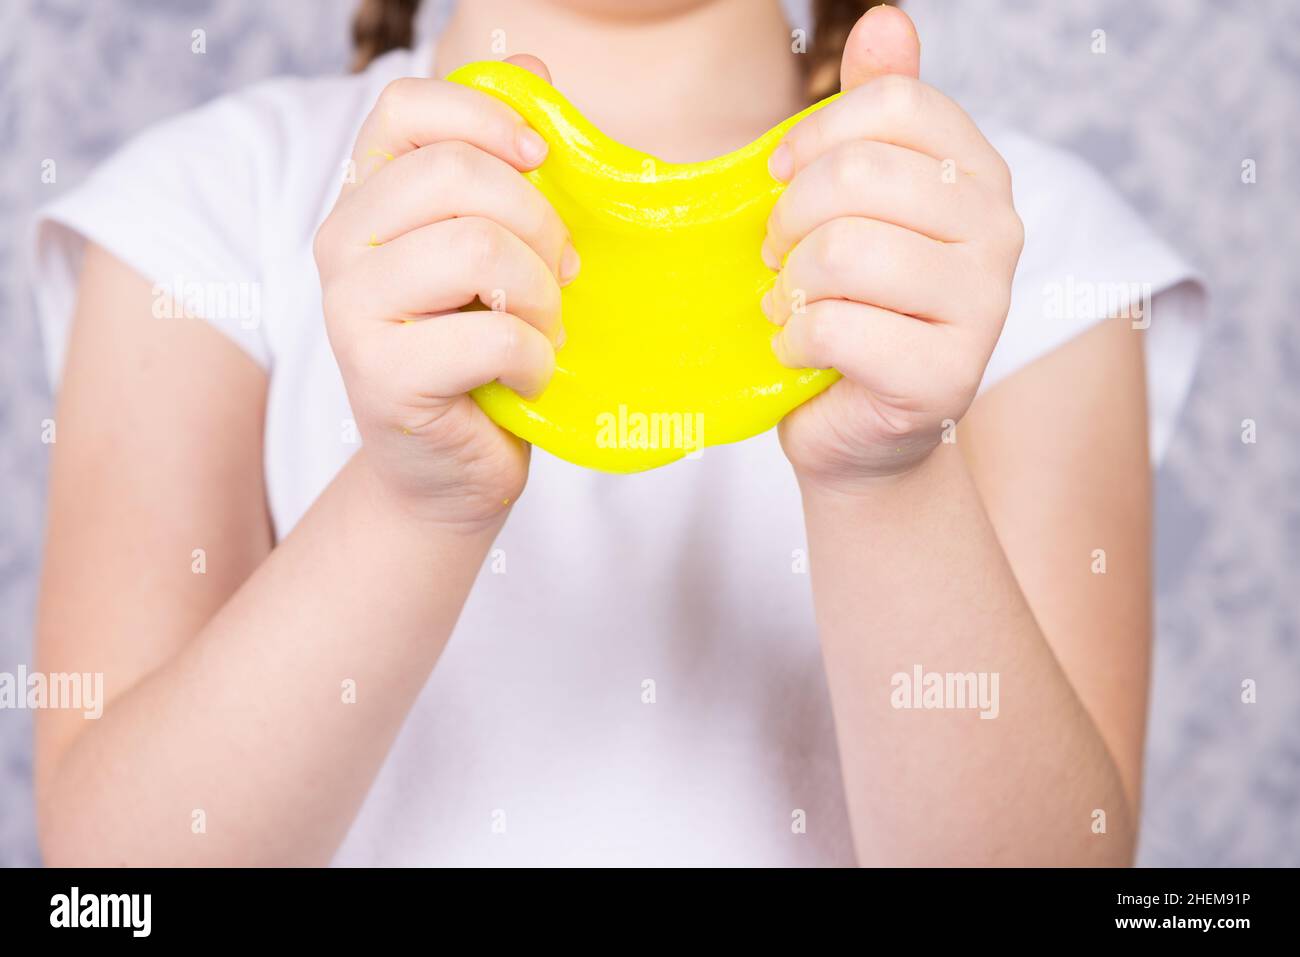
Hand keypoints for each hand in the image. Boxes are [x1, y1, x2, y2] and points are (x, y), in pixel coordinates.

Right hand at [314, 56, 577, 526]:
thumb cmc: (478, 355)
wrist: (446, 471)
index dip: (485, 116)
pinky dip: (536, 359)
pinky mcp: (382, 376)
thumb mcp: (495, 252)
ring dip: (542, 297)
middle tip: (562, 274)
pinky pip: (493, 335)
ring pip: (477, 249)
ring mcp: (353, 312)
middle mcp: (343, 245)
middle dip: (538, 224)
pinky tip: (528, 377)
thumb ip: (504, 165)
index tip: (542, 161)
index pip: (405, 107)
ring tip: (543, 331)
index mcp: (367, 200)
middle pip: (454, 174)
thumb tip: (533, 70)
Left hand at [765, 7, 1022, 489]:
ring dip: (789, 283)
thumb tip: (886, 18)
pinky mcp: (947, 376)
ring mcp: (984, 307)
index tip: (779, 175)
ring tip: (788, 302)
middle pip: (862, 175)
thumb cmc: (856, 308)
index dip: (813, 133)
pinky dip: (794, 340)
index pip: (895, 102)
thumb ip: (875, 119)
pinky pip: (836, 328)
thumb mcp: (859, 207)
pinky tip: (800, 349)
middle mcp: (1000, 231)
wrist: (867, 431)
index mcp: (979, 172)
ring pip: (845, 253)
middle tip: (773, 254)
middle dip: (788, 216)